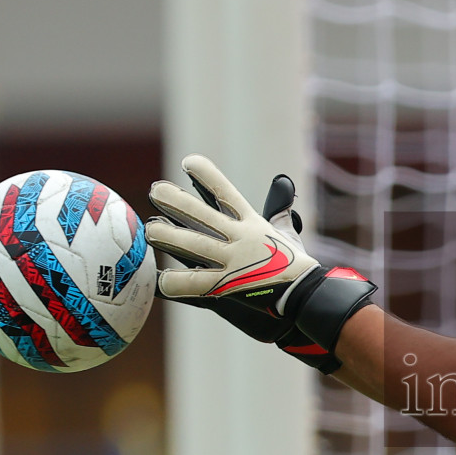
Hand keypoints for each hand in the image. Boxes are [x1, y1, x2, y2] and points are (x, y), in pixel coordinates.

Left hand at [146, 154, 319, 314]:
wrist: (306, 293)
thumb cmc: (294, 263)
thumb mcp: (286, 231)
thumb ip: (279, 207)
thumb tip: (283, 181)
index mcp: (252, 223)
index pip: (226, 193)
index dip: (206, 175)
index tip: (187, 161)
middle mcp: (240, 238)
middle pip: (202, 215)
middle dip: (176, 201)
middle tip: (156, 189)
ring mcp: (233, 262)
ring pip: (193, 245)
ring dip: (168, 236)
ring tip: (150, 228)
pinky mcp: (229, 286)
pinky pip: (196, 284)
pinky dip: (176, 283)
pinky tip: (159, 280)